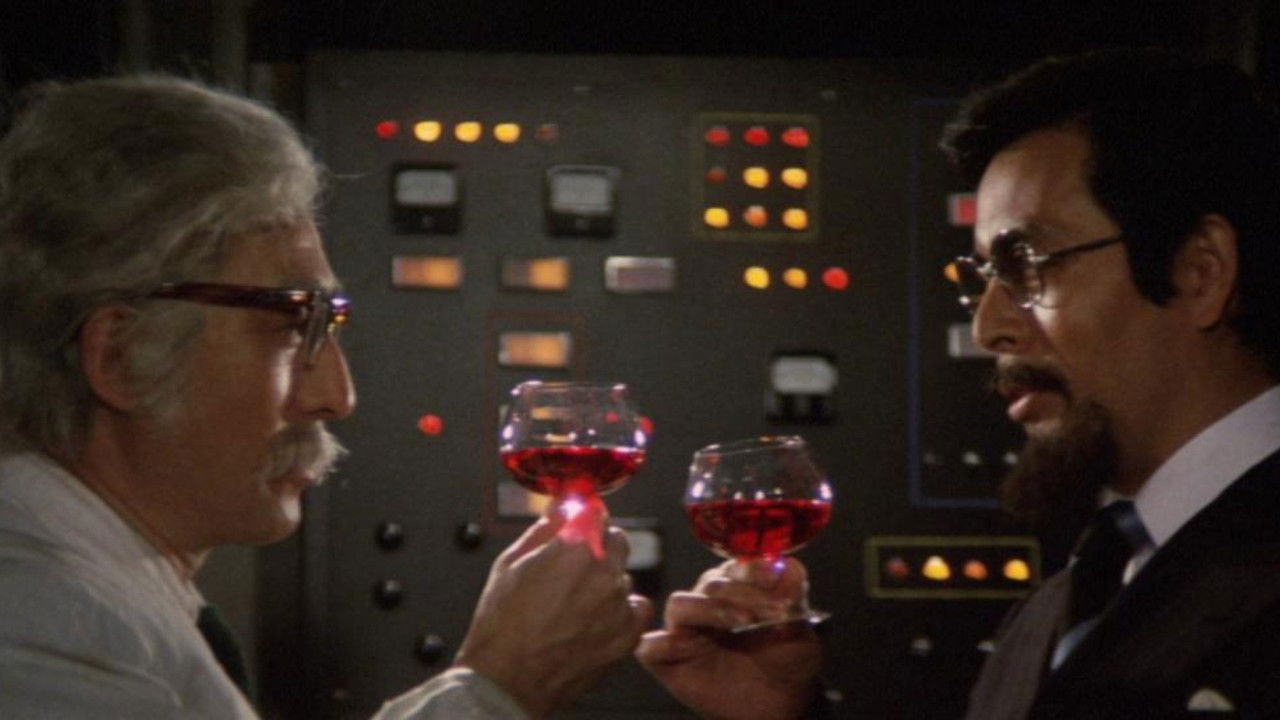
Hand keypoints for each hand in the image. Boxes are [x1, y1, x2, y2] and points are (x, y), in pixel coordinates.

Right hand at [454, 506, 653, 718]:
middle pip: (616, 540)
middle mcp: (603, 571)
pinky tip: (596, 621)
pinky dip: (621, 611)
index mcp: (575, 547)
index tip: (579, 524)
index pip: (596, 513)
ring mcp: (618, 603)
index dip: (584, 518)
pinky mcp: (627, 632)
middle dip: (599, 547)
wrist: (509, 680)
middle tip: (573, 570)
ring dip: (606, 583)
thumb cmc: (502, 625)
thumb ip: (543, 529)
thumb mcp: (510, 564)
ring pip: (623, 577)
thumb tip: (560, 508)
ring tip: (575, 605)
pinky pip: (636, 607)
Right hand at [636, 558, 822, 719]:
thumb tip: (792, 567)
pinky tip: (684, 645)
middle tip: (774, 609)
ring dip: (710, 609)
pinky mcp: (668, 660)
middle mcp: (705, 601)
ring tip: (742, 621)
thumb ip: (793, 597)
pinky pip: (650, 647)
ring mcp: (685, 630)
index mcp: (735, 586)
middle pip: (711, 584)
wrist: (781, 704)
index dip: (754, 569)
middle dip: (744, 593)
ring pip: (680, 605)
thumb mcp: (799, 628)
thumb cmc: (786, 660)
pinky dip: (663, 642)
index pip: (737, 567)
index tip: (776, 576)